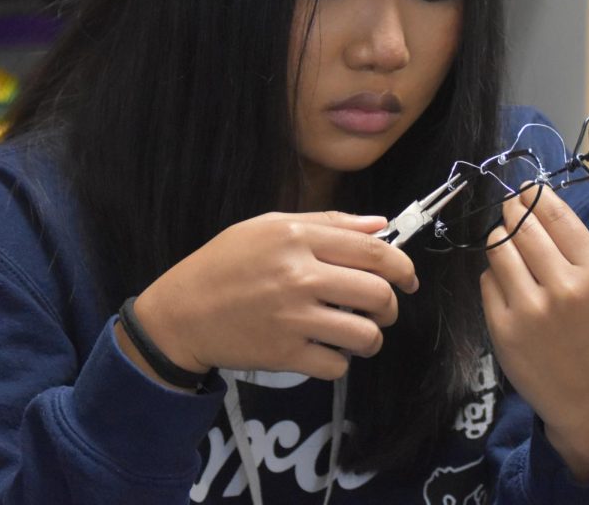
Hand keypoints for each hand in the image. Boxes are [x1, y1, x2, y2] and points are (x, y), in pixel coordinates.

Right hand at [128, 211, 417, 380]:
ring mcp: (293, 318)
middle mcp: (299, 276)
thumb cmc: (223, 264)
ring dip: (372, 337)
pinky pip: (337, 365)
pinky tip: (327, 351)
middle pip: (377, 294)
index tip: (408, 280)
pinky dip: (340, 362)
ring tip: (358, 334)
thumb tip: (379, 225)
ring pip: (365, 334)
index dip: (403, 267)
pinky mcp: (284, 355)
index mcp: (297, 239)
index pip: (374, 252)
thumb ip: (326, 223)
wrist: (180, 313)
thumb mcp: (267, 227)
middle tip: (383, 310)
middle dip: (391, 306)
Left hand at [480, 185, 588, 481]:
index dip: (534, 196)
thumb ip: (574, 249)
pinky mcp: (503, 328)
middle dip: (512, 211)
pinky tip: (509, 284)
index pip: (555, 216)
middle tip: (510, 207)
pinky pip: (487, 281)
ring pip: (498, 248)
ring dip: (499, 240)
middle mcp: (565, 288)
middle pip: (521, 226)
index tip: (525, 189)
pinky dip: (494, 275)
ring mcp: (531, 310)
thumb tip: (536, 203)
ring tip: (509, 246)